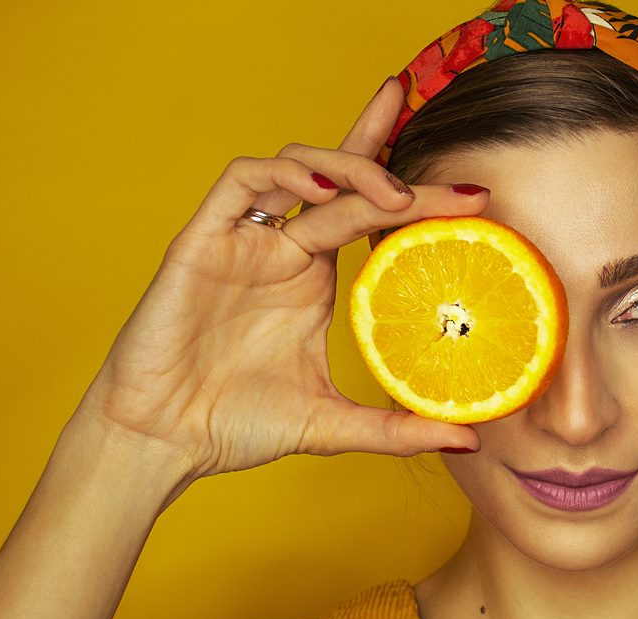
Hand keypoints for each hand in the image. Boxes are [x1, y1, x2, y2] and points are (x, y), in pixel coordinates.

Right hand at [74, 78, 482, 491]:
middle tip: (457, 180)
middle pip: (341, 179)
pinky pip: (240, 182)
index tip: (475, 198)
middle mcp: (282, 249)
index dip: (415, 192)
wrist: (162, 442)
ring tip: (391, 195)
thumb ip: (397, 429)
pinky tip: (320, 193)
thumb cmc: (236, 425)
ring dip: (347, 168)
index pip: (368, 213)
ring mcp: (243, 241)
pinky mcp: (201, 241)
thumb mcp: (333, 424)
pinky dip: (283, 176)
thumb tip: (470, 437)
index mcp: (313, 277)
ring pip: (296, 168)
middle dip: (392, 158)